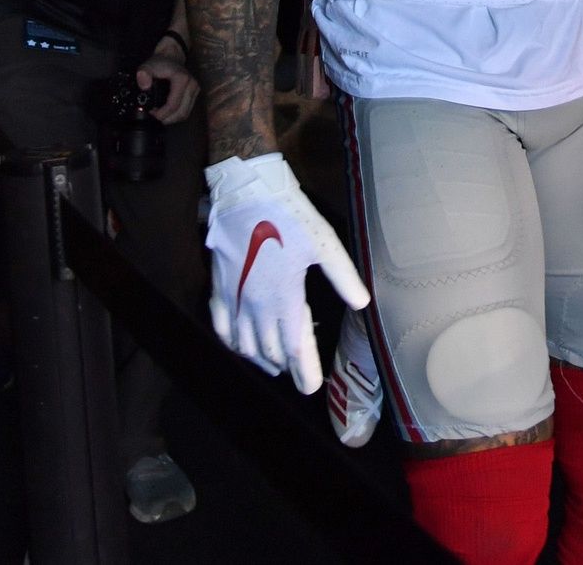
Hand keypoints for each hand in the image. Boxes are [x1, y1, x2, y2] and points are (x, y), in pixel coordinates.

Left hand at [135, 40, 199, 124]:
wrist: (171, 56)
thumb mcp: (147, 66)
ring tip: (159, 116)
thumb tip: (144, 86)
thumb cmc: (160, 62)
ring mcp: (195, 90)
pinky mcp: (195, 94)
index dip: (162, 114)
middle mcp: (192, 85)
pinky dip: (176, 115)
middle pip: (181, 112)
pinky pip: (186, 110)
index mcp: (182, 80)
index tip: (151, 115)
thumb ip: (143, 74)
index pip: (173, 104)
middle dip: (167, 119)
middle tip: (154, 118)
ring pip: (185, 113)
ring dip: (172, 119)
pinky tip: (166, 113)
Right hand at [204, 153, 370, 393]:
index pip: (295, 347)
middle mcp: (258, 306)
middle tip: (297, 374)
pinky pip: (221, 327)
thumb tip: (363, 304)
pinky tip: (238, 346)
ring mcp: (235, 299)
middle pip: (270, 350)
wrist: (247, 194)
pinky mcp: (219, 287)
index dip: (304, 371)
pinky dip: (231, 343)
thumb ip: (343, 277)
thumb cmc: (290, 216)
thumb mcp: (325, 244)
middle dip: (285, 366)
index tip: (311, 388)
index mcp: (286, 298)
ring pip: (244, 344)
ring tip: (273, 366)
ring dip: (260, 359)